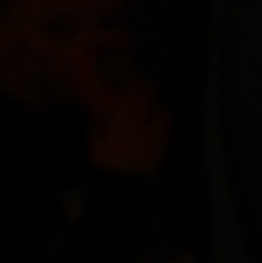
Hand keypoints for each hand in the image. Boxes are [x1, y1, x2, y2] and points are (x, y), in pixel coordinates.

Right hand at [69, 41, 169, 176]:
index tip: (133, 77)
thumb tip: (97, 110)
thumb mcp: (94, 143)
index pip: (130, 95)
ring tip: (153, 104)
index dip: (134, 84)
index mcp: (119, 123)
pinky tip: (158, 120)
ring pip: (162, 111)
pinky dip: (163, 120)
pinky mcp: (162, 145)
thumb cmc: (104, 163)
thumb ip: (96, 124)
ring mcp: (153, 135)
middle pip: (148, 99)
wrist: (120, 185)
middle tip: (146, 84)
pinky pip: (167, 127)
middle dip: (148, 88)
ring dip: (158, 105)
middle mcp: (138, 125)